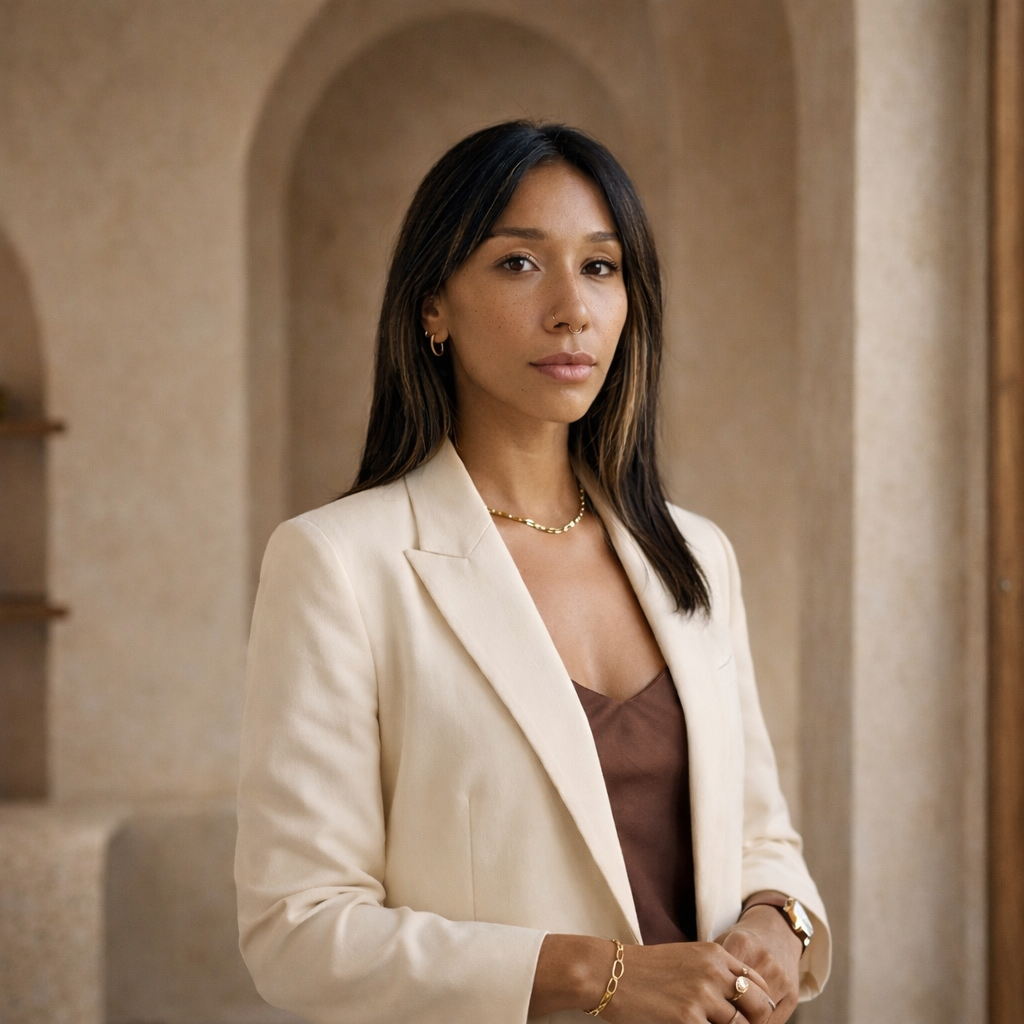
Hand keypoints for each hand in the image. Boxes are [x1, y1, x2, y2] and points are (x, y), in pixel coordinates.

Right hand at [530, 934, 776, 1022]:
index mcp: (715, 954)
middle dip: (754, 1021)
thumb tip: (735, 1002)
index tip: (748, 1017)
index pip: (758, 983)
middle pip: (759, 1006)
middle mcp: (714, 972)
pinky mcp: (688, 1018)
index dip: (758, 1005)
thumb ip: (713, 974)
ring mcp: (702, 996)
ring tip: (701, 1020)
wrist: (606, 972)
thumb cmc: (642, 969)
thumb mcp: (685, 959)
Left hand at [714, 906, 802, 1022]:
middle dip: (729, 1016)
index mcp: (741, 944)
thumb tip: (695, 993)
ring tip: (731, 1019)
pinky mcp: (793, 994)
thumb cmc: (743, 941)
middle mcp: (764, 960)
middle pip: (742, 1003)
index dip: (712, 1000)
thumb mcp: (723, 941)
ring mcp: (781, 978)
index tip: (704, 1007)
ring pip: (759, 1017)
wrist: (778, 931)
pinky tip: (748, 1020)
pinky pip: (774, 1021)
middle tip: (717, 1018)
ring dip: (745, 1022)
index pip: (722, 983)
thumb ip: (711, 963)